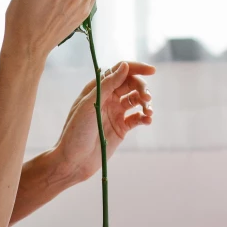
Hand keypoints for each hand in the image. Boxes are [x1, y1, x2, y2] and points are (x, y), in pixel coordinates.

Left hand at [53, 61, 155, 181]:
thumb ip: (108, 85)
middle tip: (146, 98)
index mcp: (97, 89)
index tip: (152, 70)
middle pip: (131, 85)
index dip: (136, 68)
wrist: (74, 161)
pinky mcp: (121, 128)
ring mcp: (115, 112)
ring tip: (148, 112)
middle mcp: (107, 98)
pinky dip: (145, 117)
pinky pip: (138, 118)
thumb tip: (124, 65)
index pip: (119, 71)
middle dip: (142, 88)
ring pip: (136, 100)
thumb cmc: (76, 131)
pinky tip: (147, 120)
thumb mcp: (90, 105)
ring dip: (146, 103)